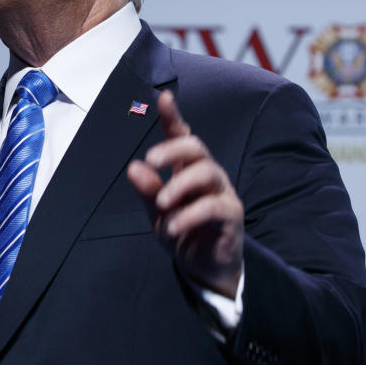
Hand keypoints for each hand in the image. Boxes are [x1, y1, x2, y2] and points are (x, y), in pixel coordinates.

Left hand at [127, 91, 243, 298]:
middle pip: (196, 147)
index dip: (173, 116)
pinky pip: (214, 206)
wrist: (204, 267)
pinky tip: (173, 227)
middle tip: (151, 160)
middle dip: (173, 148)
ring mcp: (221, 192)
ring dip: (179, 185)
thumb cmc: (181, 230)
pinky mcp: (231, 215)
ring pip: (206, 173)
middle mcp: (207, 174)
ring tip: (161, 204)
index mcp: (186, 169)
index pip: (181, 137)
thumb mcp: (156, 212)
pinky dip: (190, 215)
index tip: (164, 97)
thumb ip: (147, 190)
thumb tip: (134, 167)